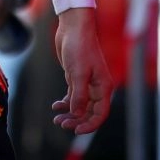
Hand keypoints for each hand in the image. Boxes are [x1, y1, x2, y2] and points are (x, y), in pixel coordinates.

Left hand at [50, 7, 112, 133]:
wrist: (73, 28)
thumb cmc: (79, 47)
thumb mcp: (78, 73)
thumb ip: (79, 96)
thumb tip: (77, 114)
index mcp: (103, 87)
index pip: (100, 114)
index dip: (90, 125)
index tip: (76, 131)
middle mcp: (97, 87)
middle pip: (89, 112)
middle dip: (76, 120)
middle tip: (61, 124)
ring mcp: (87, 83)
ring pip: (80, 106)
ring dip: (69, 114)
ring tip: (56, 119)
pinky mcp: (76, 78)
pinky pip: (73, 97)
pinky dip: (65, 103)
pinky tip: (56, 106)